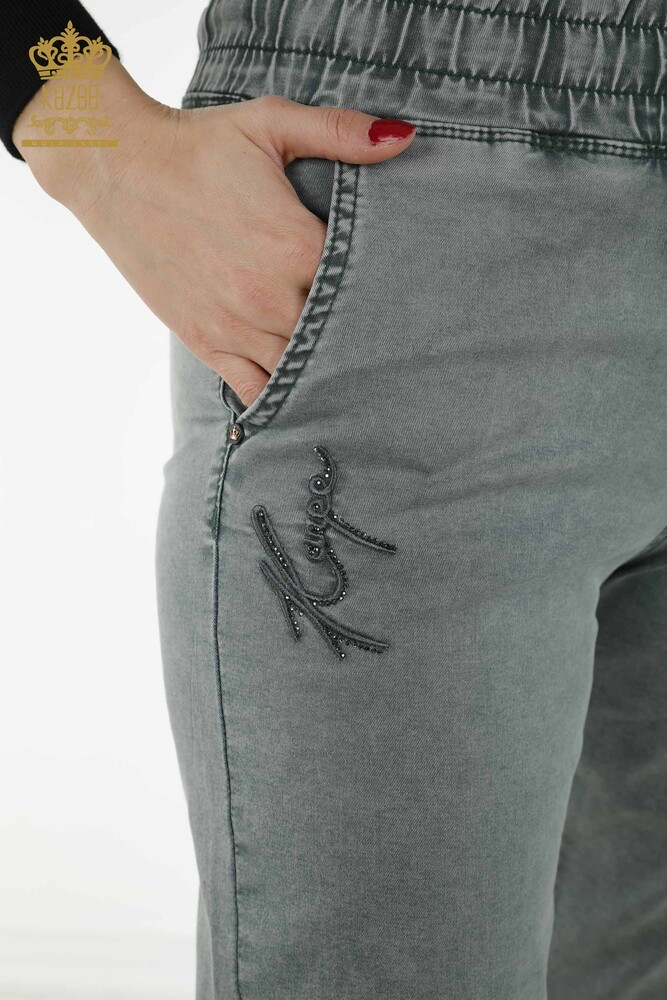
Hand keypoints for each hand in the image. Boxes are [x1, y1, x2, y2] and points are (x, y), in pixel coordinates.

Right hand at [13, 58, 415, 406]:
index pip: (363, 284)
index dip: (385, 289)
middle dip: (362, 335)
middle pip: (338, 336)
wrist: (115, 166)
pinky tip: (301, 396)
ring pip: (301, 369)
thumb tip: (404, 138)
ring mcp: (236, 326)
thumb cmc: (197, 144)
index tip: (403, 290)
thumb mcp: (270, 123)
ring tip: (355, 370)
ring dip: (327, 370)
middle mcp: (270, 296)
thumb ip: (339, 133)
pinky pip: (253, 390)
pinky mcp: (207, 342)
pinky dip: (279, 397)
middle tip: (388, 338)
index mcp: (296, 246)